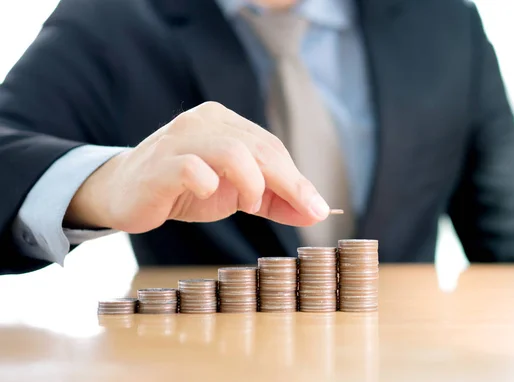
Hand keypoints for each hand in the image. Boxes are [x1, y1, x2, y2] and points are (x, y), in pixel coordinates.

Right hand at [65, 101, 330, 232]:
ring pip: (232, 151)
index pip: (271, 147)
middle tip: (307, 211)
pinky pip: (190, 167)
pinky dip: (208, 183)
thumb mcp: (236, 193)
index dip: (298, 179)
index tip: (318, 209)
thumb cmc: (185, 189)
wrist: (125, 193)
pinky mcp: (159, 163)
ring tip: (248, 204)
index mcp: (225, 123)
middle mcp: (204, 122)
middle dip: (290, 183)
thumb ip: (274, 199)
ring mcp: (179, 140)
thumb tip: (316, 212)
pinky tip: (209, 193)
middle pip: (260, 148)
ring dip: (252, 183)